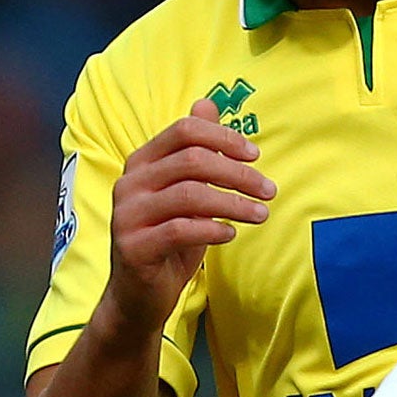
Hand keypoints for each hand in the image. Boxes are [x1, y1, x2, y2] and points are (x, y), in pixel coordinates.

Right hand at [105, 99, 272, 333]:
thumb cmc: (169, 238)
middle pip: (191, 159)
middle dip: (238, 173)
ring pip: (190, 195)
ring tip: (261, 214)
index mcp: (142, 162)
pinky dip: (212, 229)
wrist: (138, 294)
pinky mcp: (133, 247)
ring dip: (233, 203)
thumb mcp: (186, 190)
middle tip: (269, 190)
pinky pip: (180, 230)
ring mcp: (127, 215)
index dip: (223, 138)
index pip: (184, 130)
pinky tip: (230, 235)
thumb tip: (207, 103)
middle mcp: (130, 183)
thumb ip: (195, 150)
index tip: (255, 155)